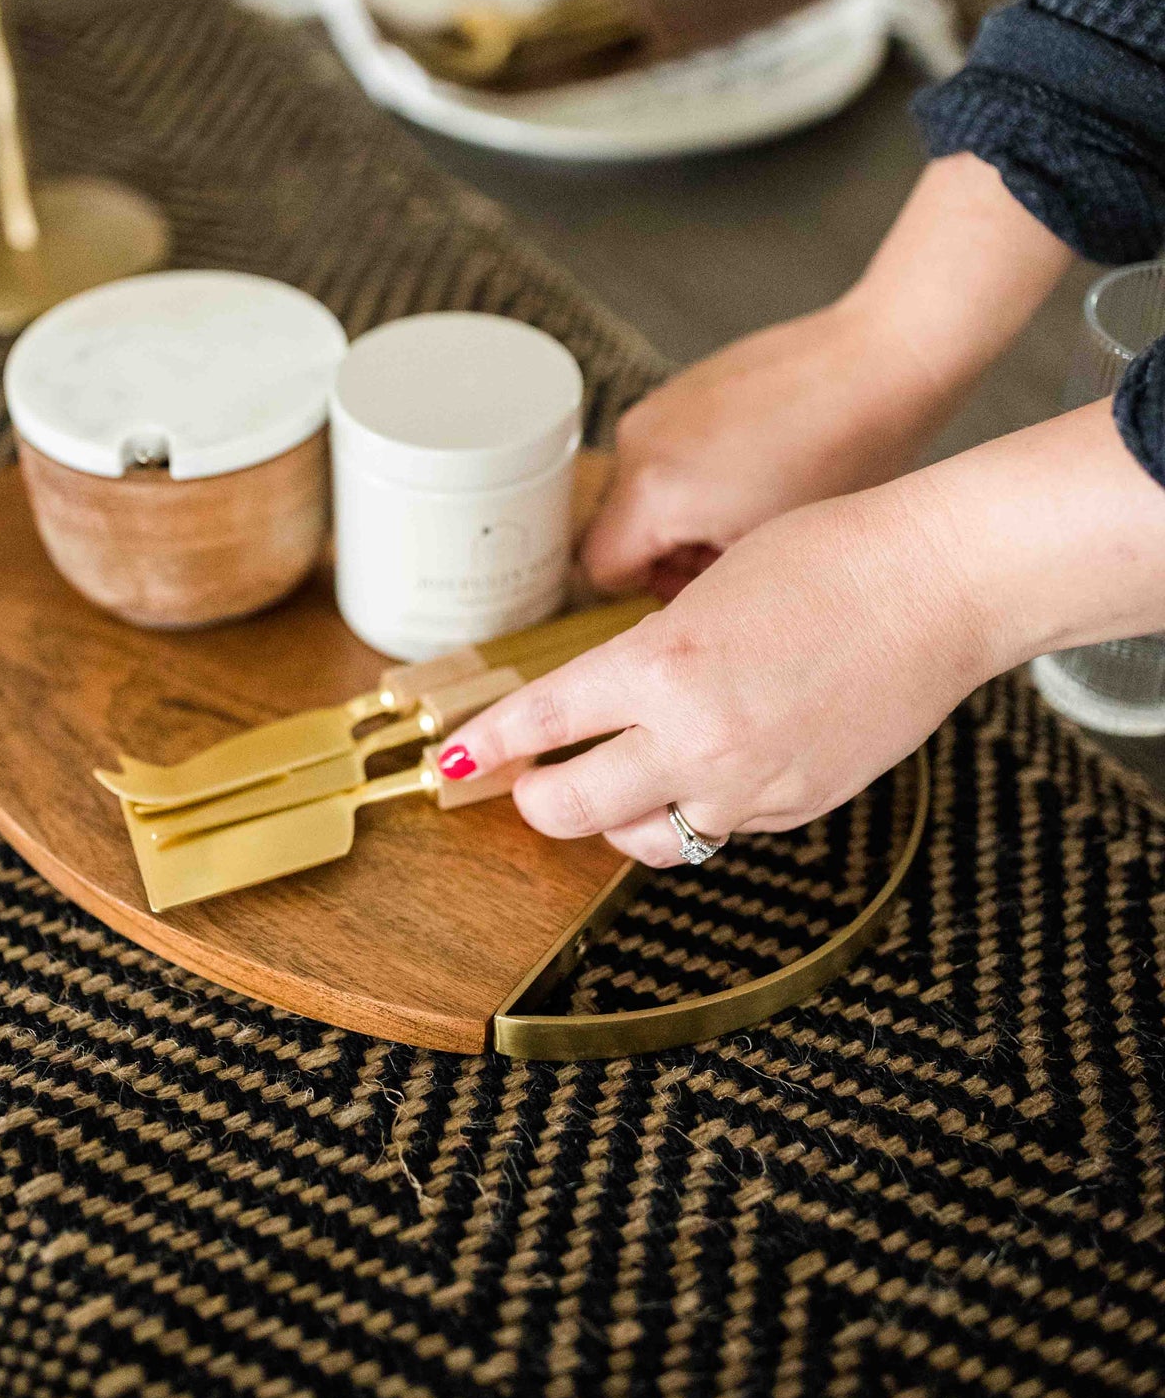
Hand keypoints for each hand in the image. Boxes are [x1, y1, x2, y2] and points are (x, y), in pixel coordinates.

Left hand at [446, 478, 985, 863]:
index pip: (541, 724)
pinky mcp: (797, 806)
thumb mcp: (709, 591)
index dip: (488, 745)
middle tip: (530, 782)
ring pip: (644, 840)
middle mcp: (696, 737)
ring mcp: (749, 783)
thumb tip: (614, 694)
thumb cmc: (830, 557)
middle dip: (536, 800)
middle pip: (571, 809)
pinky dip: (694, 809)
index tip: (460, 755)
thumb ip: (652, 654)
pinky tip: (701, 771)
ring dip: (614, 818)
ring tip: (612, 784)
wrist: (938, 584)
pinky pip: (719, 830)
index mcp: (660, 665)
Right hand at [584, 153, 1073, 594]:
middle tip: (738, 551)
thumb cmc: (847, 458)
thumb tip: (677, 594)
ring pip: (642, 489)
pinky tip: (761, 464)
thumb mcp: (772, 549)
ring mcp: (657, 405)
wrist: (882, 363)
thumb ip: (700, 583)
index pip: (600, 571)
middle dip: (668, 551)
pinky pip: (665, 449)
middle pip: (617, 528)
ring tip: (758, 503)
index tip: (699, 584)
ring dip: (683, 511)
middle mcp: (637, 442)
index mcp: (651, 493)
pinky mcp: (681, 384)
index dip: (651, 589)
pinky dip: (696, 470)